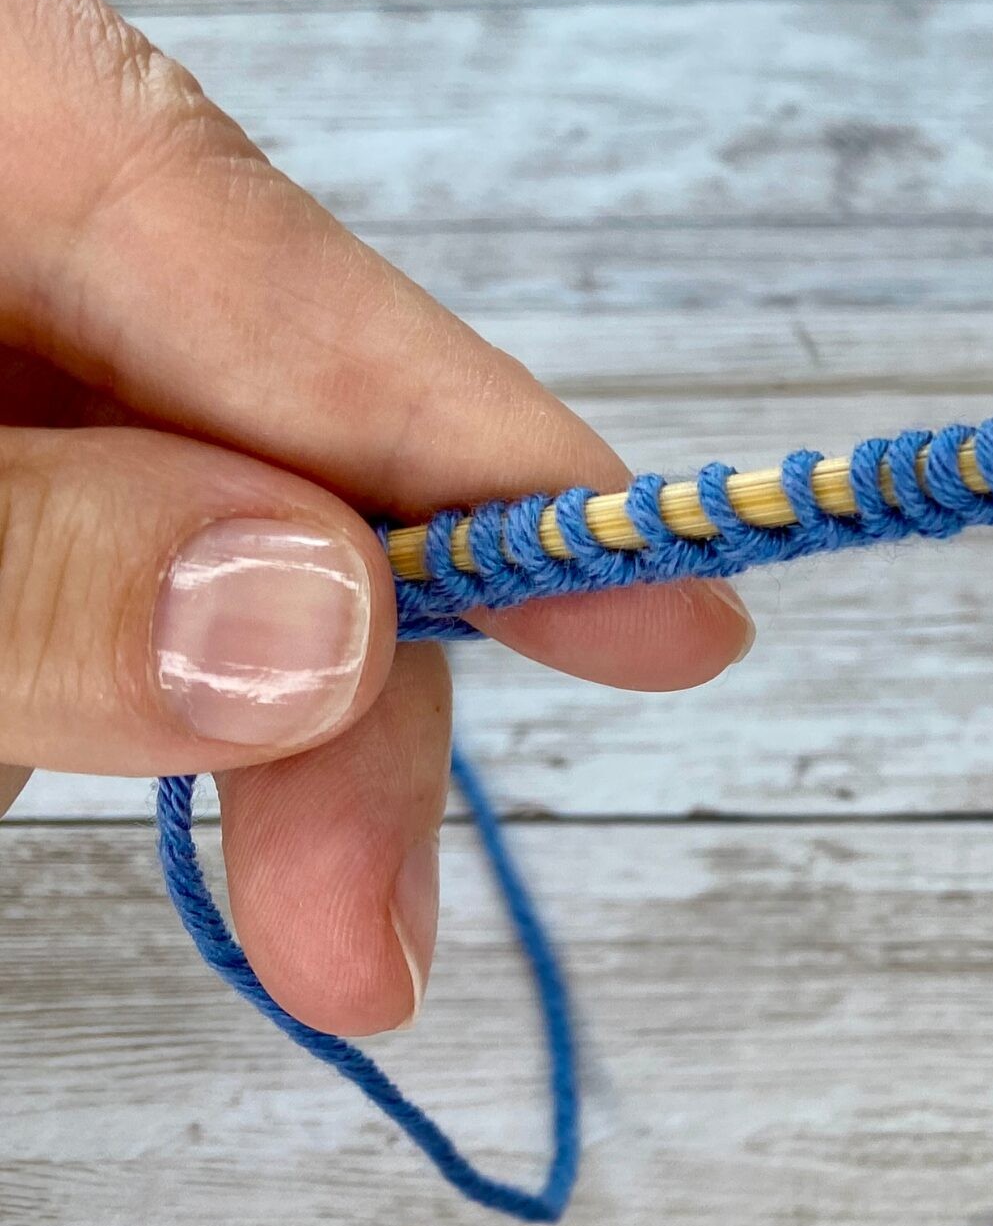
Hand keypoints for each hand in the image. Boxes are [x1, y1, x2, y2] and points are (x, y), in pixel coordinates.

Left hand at [0, 0, 754, 1033]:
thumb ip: (29, 557)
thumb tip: (320, 626)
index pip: (290, 276)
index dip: (507, 465)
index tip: (692, 625)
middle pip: (237, 431)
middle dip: (306, 687)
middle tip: (357, 948)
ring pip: (139, 517)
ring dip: (129, 680)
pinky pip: (54, 547)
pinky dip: (54, 652)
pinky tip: (5, 701)